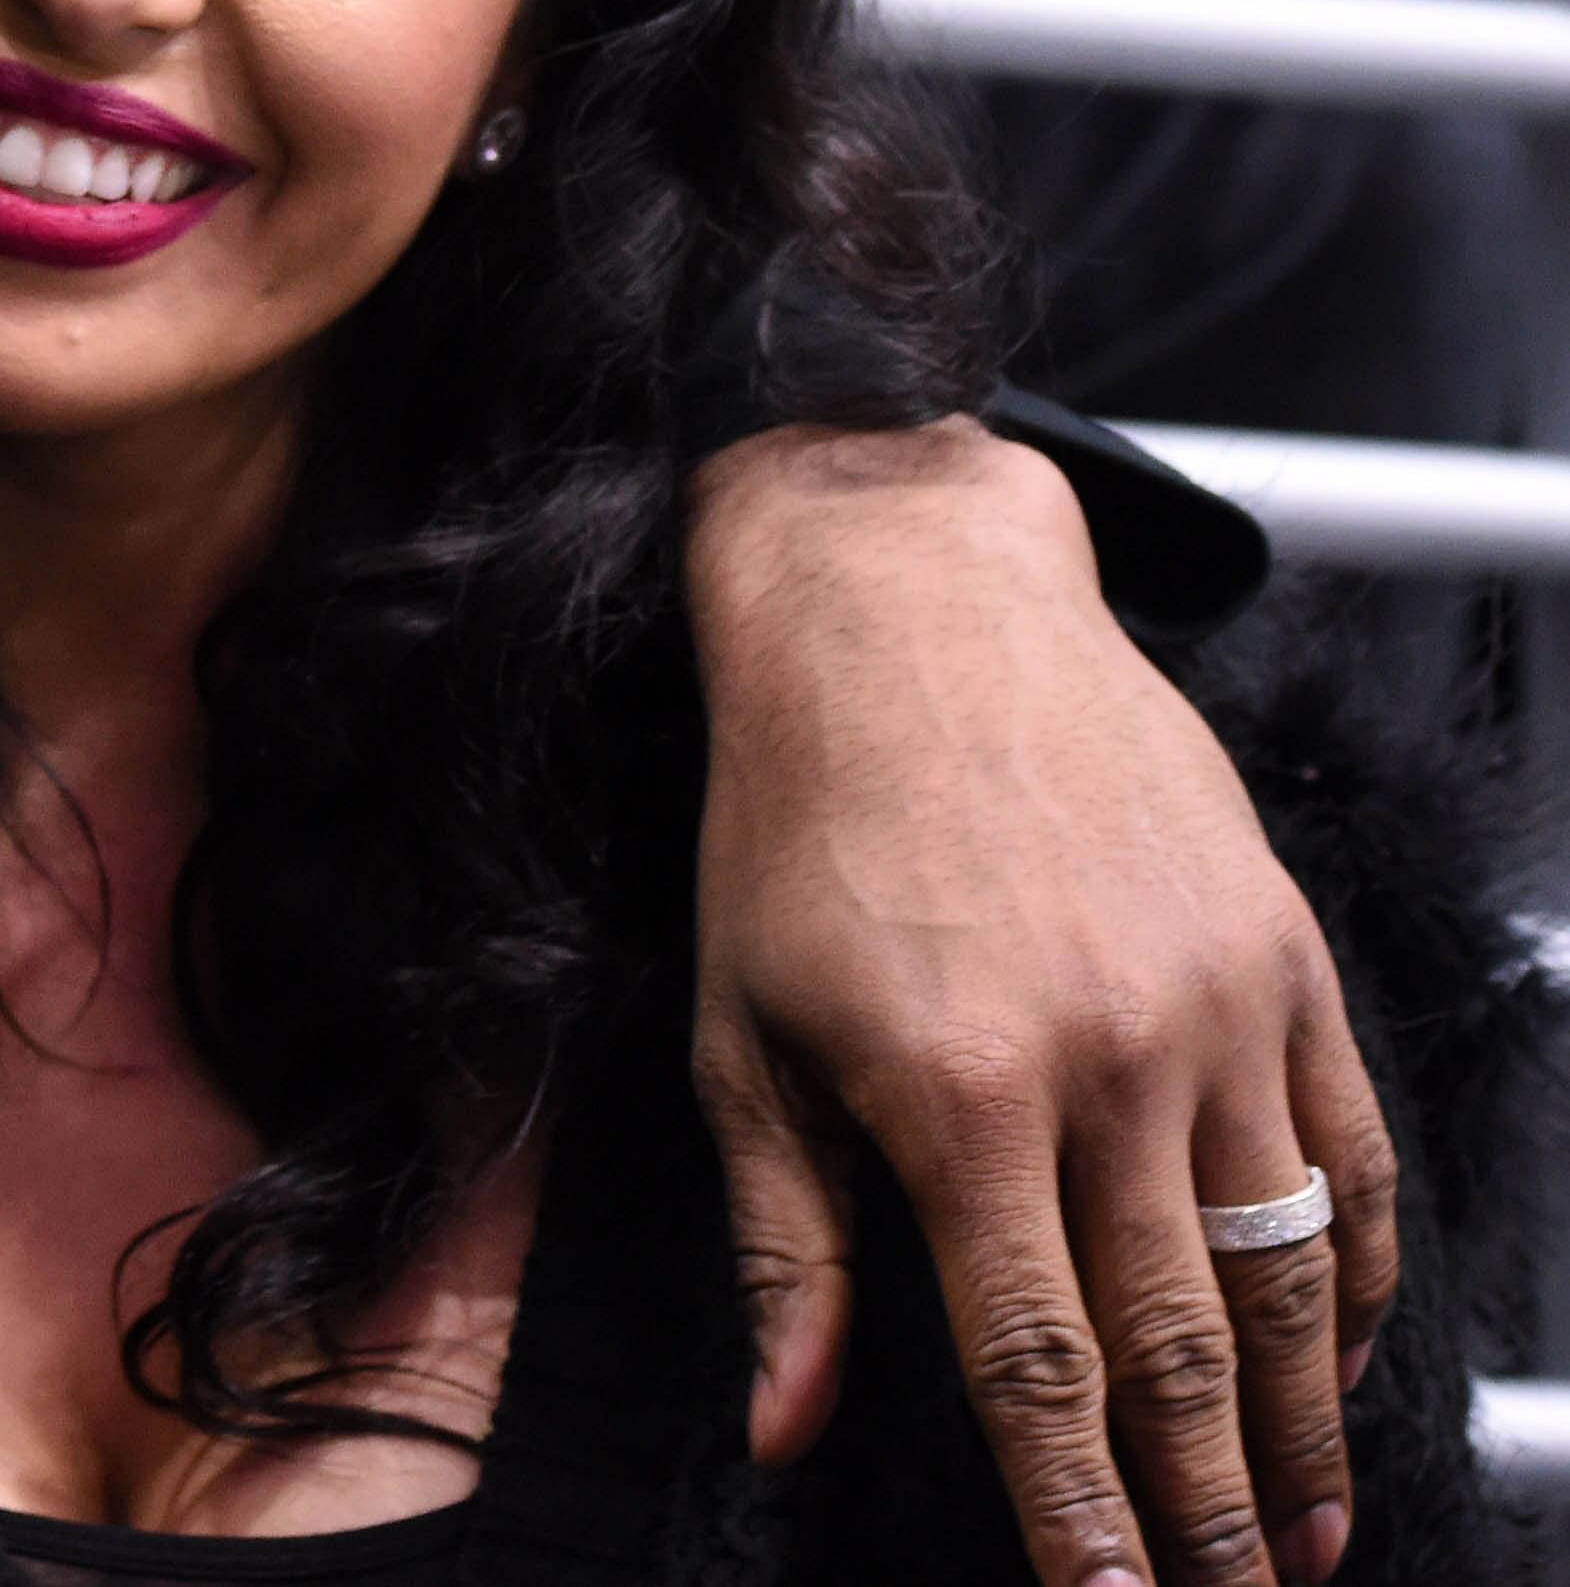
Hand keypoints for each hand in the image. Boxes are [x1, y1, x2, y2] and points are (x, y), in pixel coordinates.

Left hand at [685, 419, 1396, 1586]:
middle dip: (1210, 1504)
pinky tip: (1349, 1353)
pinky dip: (1360, 1268)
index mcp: (957, 1092)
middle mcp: (1106, 1059)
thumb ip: (783, 1241)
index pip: (1035, 1358)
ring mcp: (1213, 1005)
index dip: (1075, 1509)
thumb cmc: (801, 811)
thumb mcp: (743, 1027)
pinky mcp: (1279, 955)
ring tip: (1307, 1533)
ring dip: (1309, 1420)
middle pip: (1182, 1340)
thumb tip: (781, 1417)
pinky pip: (1348, 1148)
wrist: (906, 610)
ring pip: (1289, 1265)